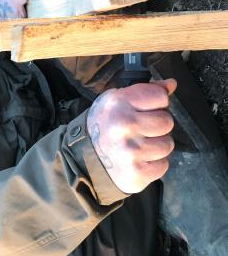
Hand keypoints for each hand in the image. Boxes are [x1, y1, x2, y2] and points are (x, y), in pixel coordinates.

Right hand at [87, 79, 176, 193]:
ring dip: (157, 146)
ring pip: (167, 144)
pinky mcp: (136, 172)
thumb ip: (145, 91)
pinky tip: (139, 159)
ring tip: (140, 146)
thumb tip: (172, 84)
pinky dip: (154, 164)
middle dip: (157, 126)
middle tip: (141, 130)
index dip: (156, 103)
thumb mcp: (116, 101)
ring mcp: (130, 150)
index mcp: (118, 103)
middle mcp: (123, 125)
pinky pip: (163, 165)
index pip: (160, 96)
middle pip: (166, 121)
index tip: (145, 110)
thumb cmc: (104, 125)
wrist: (83, 157)